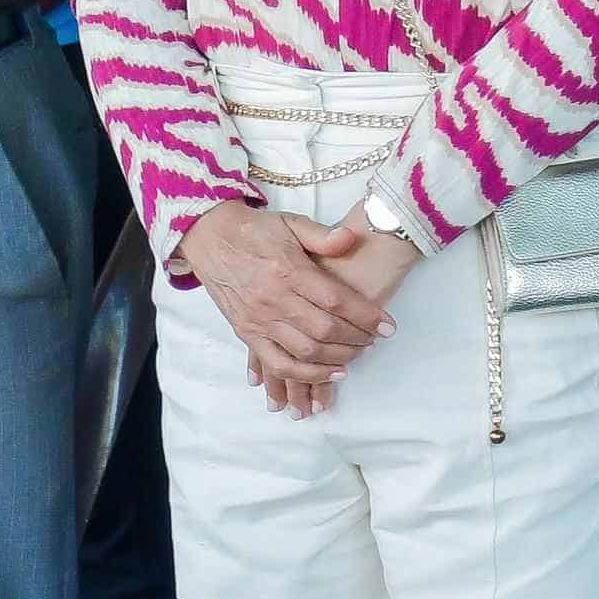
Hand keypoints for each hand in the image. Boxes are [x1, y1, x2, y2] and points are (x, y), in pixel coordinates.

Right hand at [245, 213, 422, 415]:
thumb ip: (323, 235)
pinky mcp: (247, 333)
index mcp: (289, 270)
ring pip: (304, 351)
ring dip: (335, 359)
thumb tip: (351, 239)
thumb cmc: (255, 231)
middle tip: (374, 340)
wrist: (210, 238)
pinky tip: (326, 374)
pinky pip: (277, 363)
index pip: (336, 300)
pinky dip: (304, 375)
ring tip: (356, 356)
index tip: (388, 326)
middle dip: (356, 340)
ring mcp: (259, 319)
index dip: (366, 316)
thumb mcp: (291, 223)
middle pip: (324, 330)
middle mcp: (273, 298)